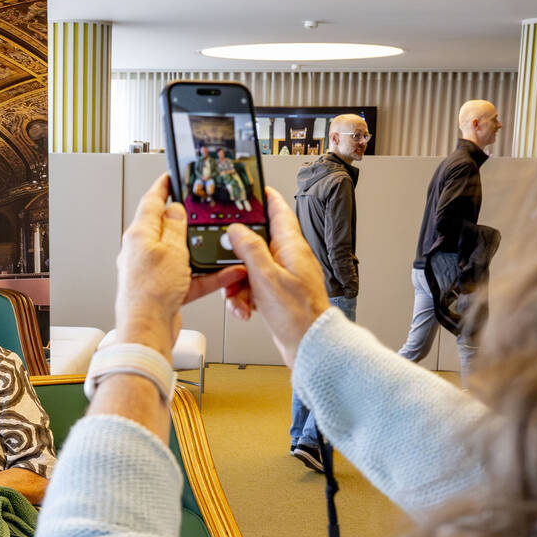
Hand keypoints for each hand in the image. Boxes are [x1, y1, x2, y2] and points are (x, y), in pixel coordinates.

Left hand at [114, 175, 247, 354]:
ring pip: (183, 255)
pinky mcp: (166, 290)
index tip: (171, 176)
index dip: (163, 186)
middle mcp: (143, 252)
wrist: (148, 329)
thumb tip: (175, 209)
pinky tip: (226, 274)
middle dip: (187, 220)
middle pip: (167, 228)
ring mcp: (155, 272)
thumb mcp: (171, 249)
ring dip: (203, 252)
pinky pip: (190, 277)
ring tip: (220, 247)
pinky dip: (208, 276)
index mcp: (139, 235)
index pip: (151, 202)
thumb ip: (175, 226)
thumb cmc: (150, 292)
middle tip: (201, 210)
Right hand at [224, 189, 331, 366]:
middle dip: (237, 256)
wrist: (308, 346)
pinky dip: (245, 298)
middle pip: (256, 243)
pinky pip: (253, 288)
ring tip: (239, 299)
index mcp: (291, 247)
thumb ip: (249, 250)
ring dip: (238, 284)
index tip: (253, 189)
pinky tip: (246, 310)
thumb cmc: (297, 315)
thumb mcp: (266, 277)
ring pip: (250, 268)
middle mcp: (289, 259)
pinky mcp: (277, 295)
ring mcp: (283, 277)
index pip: (279, 211)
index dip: (265, 198)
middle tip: (228, 264)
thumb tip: (237, 230)